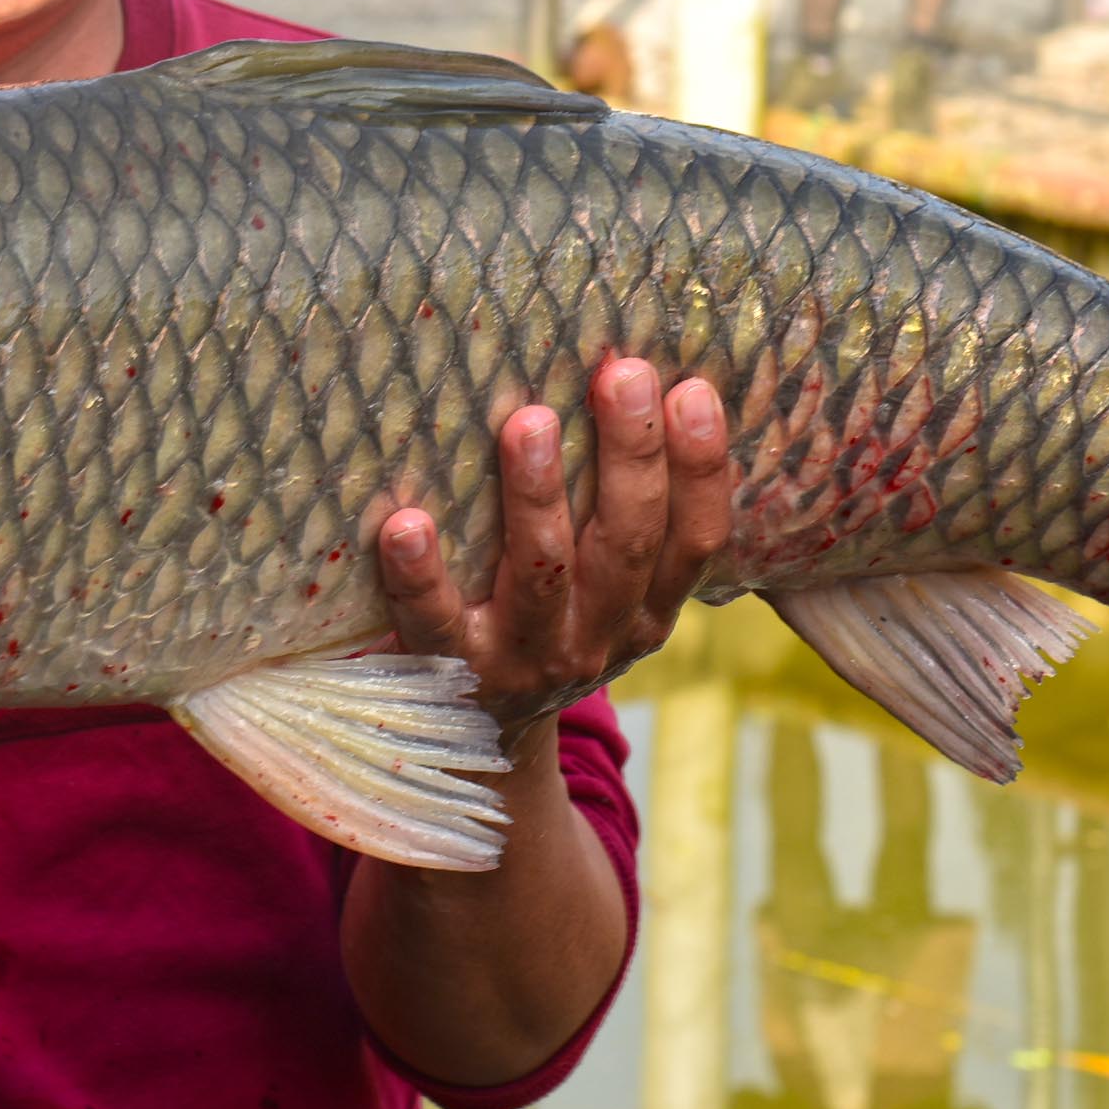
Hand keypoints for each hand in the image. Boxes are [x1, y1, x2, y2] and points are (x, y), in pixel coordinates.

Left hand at [375, 358, 734, 738]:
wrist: (481, 734)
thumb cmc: (548, 617)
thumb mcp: (604, 584)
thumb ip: (617, 509)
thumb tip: (621, 377)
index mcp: (648, 609)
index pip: (694, 539)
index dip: (702, 468)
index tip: (695, 389)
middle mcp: (598, 636)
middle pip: (627, 543)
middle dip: (631, 455)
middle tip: (623, 374)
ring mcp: (526, 658)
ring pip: (543, 573)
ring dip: (537, 496)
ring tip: (529, 423)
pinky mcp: (453, 671)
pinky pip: (436, 621)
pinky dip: (421, 575)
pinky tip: (406, 523)